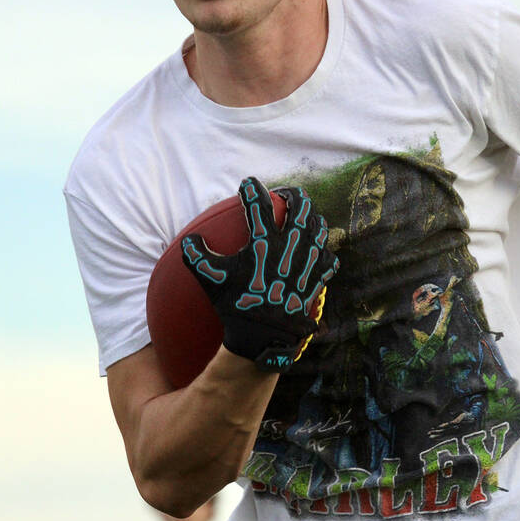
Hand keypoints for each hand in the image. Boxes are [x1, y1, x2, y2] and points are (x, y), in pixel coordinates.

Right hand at [181, 177, 339, 372]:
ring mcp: (308, 262)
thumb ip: (196, 256)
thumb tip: (190, 240)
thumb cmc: (236, 305)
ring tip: (303, 218)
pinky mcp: (318, 278)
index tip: (247, 184)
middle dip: (293, 194)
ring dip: (312, 218)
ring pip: (320, 227)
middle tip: (285, 195)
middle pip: (302, 206)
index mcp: (264, 242)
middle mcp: (291, 247)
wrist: (264, 337)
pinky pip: (329, 257)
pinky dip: (324, 252)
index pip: (259, 204)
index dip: (252, 189)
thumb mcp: (210, 280)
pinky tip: (317, 252)